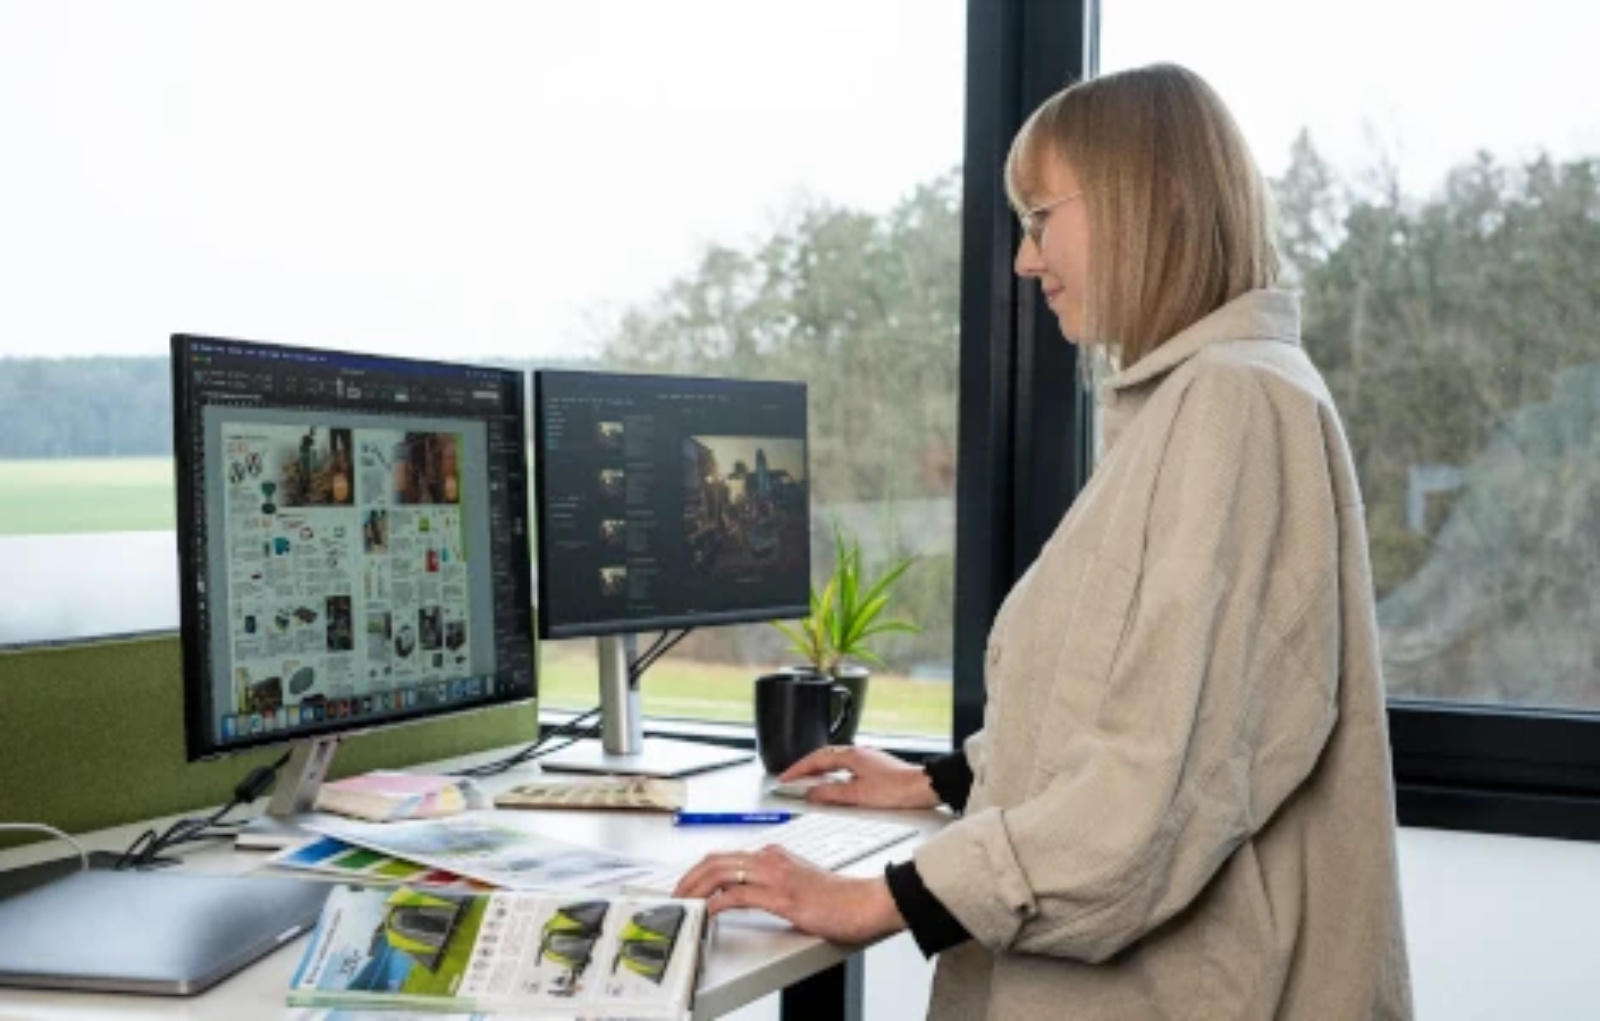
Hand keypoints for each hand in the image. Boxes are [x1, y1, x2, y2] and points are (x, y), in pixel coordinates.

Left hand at [672, 845, 905, 942]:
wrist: (862, 902)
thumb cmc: (836, 898)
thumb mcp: (797, 883)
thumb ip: (772, 883)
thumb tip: (745, 895)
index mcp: (773, 855)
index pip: (726, 857)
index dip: (700, 871)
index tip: (687, 887)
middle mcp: (771, 859)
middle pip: (716, 860)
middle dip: (689, 878)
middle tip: (676, 895)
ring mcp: (774, 876)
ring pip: (720, 872)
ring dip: (695, 888)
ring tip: (683, 903)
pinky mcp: (780, 896)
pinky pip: (737, 895)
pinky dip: (715, 904)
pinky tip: (706, 913)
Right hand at [779, 745, 940, 809]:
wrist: (924, 787)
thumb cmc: (897, 788)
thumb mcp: (858, 795)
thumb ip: (831, 794)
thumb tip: (812, 794)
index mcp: (851, 755)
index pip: (816, 759)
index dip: (798, 769)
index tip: (785, 779)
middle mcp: (858, 754)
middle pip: (824, 759)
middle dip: (806, 770)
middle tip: (791, 783)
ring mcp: (867, 761)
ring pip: (835, 765)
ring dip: (820, 775)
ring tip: (808, 788)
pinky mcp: (874, 770)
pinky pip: (846, 771)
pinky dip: (834, 779)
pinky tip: (833, 790)